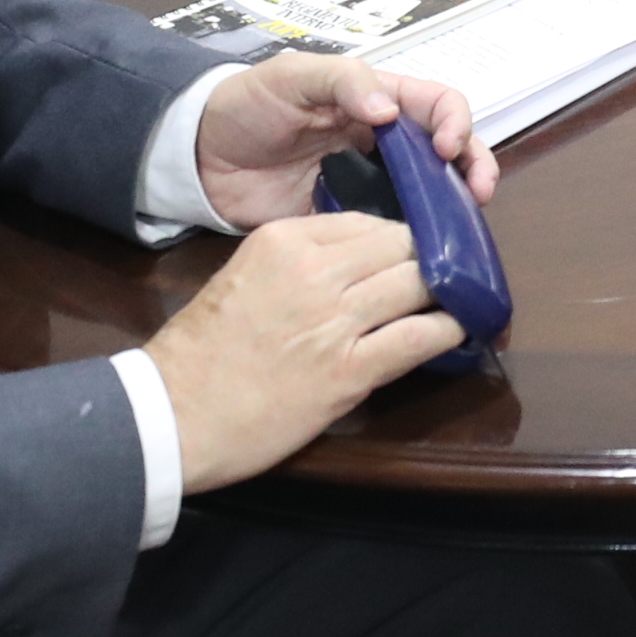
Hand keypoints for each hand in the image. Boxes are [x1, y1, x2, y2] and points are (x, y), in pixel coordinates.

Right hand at [145, 214, 464, 493]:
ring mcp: (334, 320)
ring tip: (463, 300)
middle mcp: (314, 271)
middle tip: (451, 274)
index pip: (367, 223)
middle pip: (401, 247)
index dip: (401, 239)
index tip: (416, 252)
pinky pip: (419, 338)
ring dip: (448, 292)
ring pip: (417, 283)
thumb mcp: (242, 278)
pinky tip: (459, 332)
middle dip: (431, 259)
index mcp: (284, 240)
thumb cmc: (199, 352)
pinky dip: (448, 332)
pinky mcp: (348, 371)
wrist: (172, 413)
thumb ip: (295, 264)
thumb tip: (352, 264)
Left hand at [193, 52, 494, 234]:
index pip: (437, 104)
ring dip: (454, 208)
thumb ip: (342, 81)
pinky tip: (425, 256)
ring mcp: (371, 184)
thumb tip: (390, 112)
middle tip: (479, 194)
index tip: (445, 149)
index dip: (453, 123)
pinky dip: (416, 244)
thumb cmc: (247, 104)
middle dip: (473, 167)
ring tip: (464, 228)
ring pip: (430, 194)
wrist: (199, 158)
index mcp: (377, 99)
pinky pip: (393, 233)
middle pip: (448, 151)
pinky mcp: (350, 222)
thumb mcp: (291, 76)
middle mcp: (384, 143)